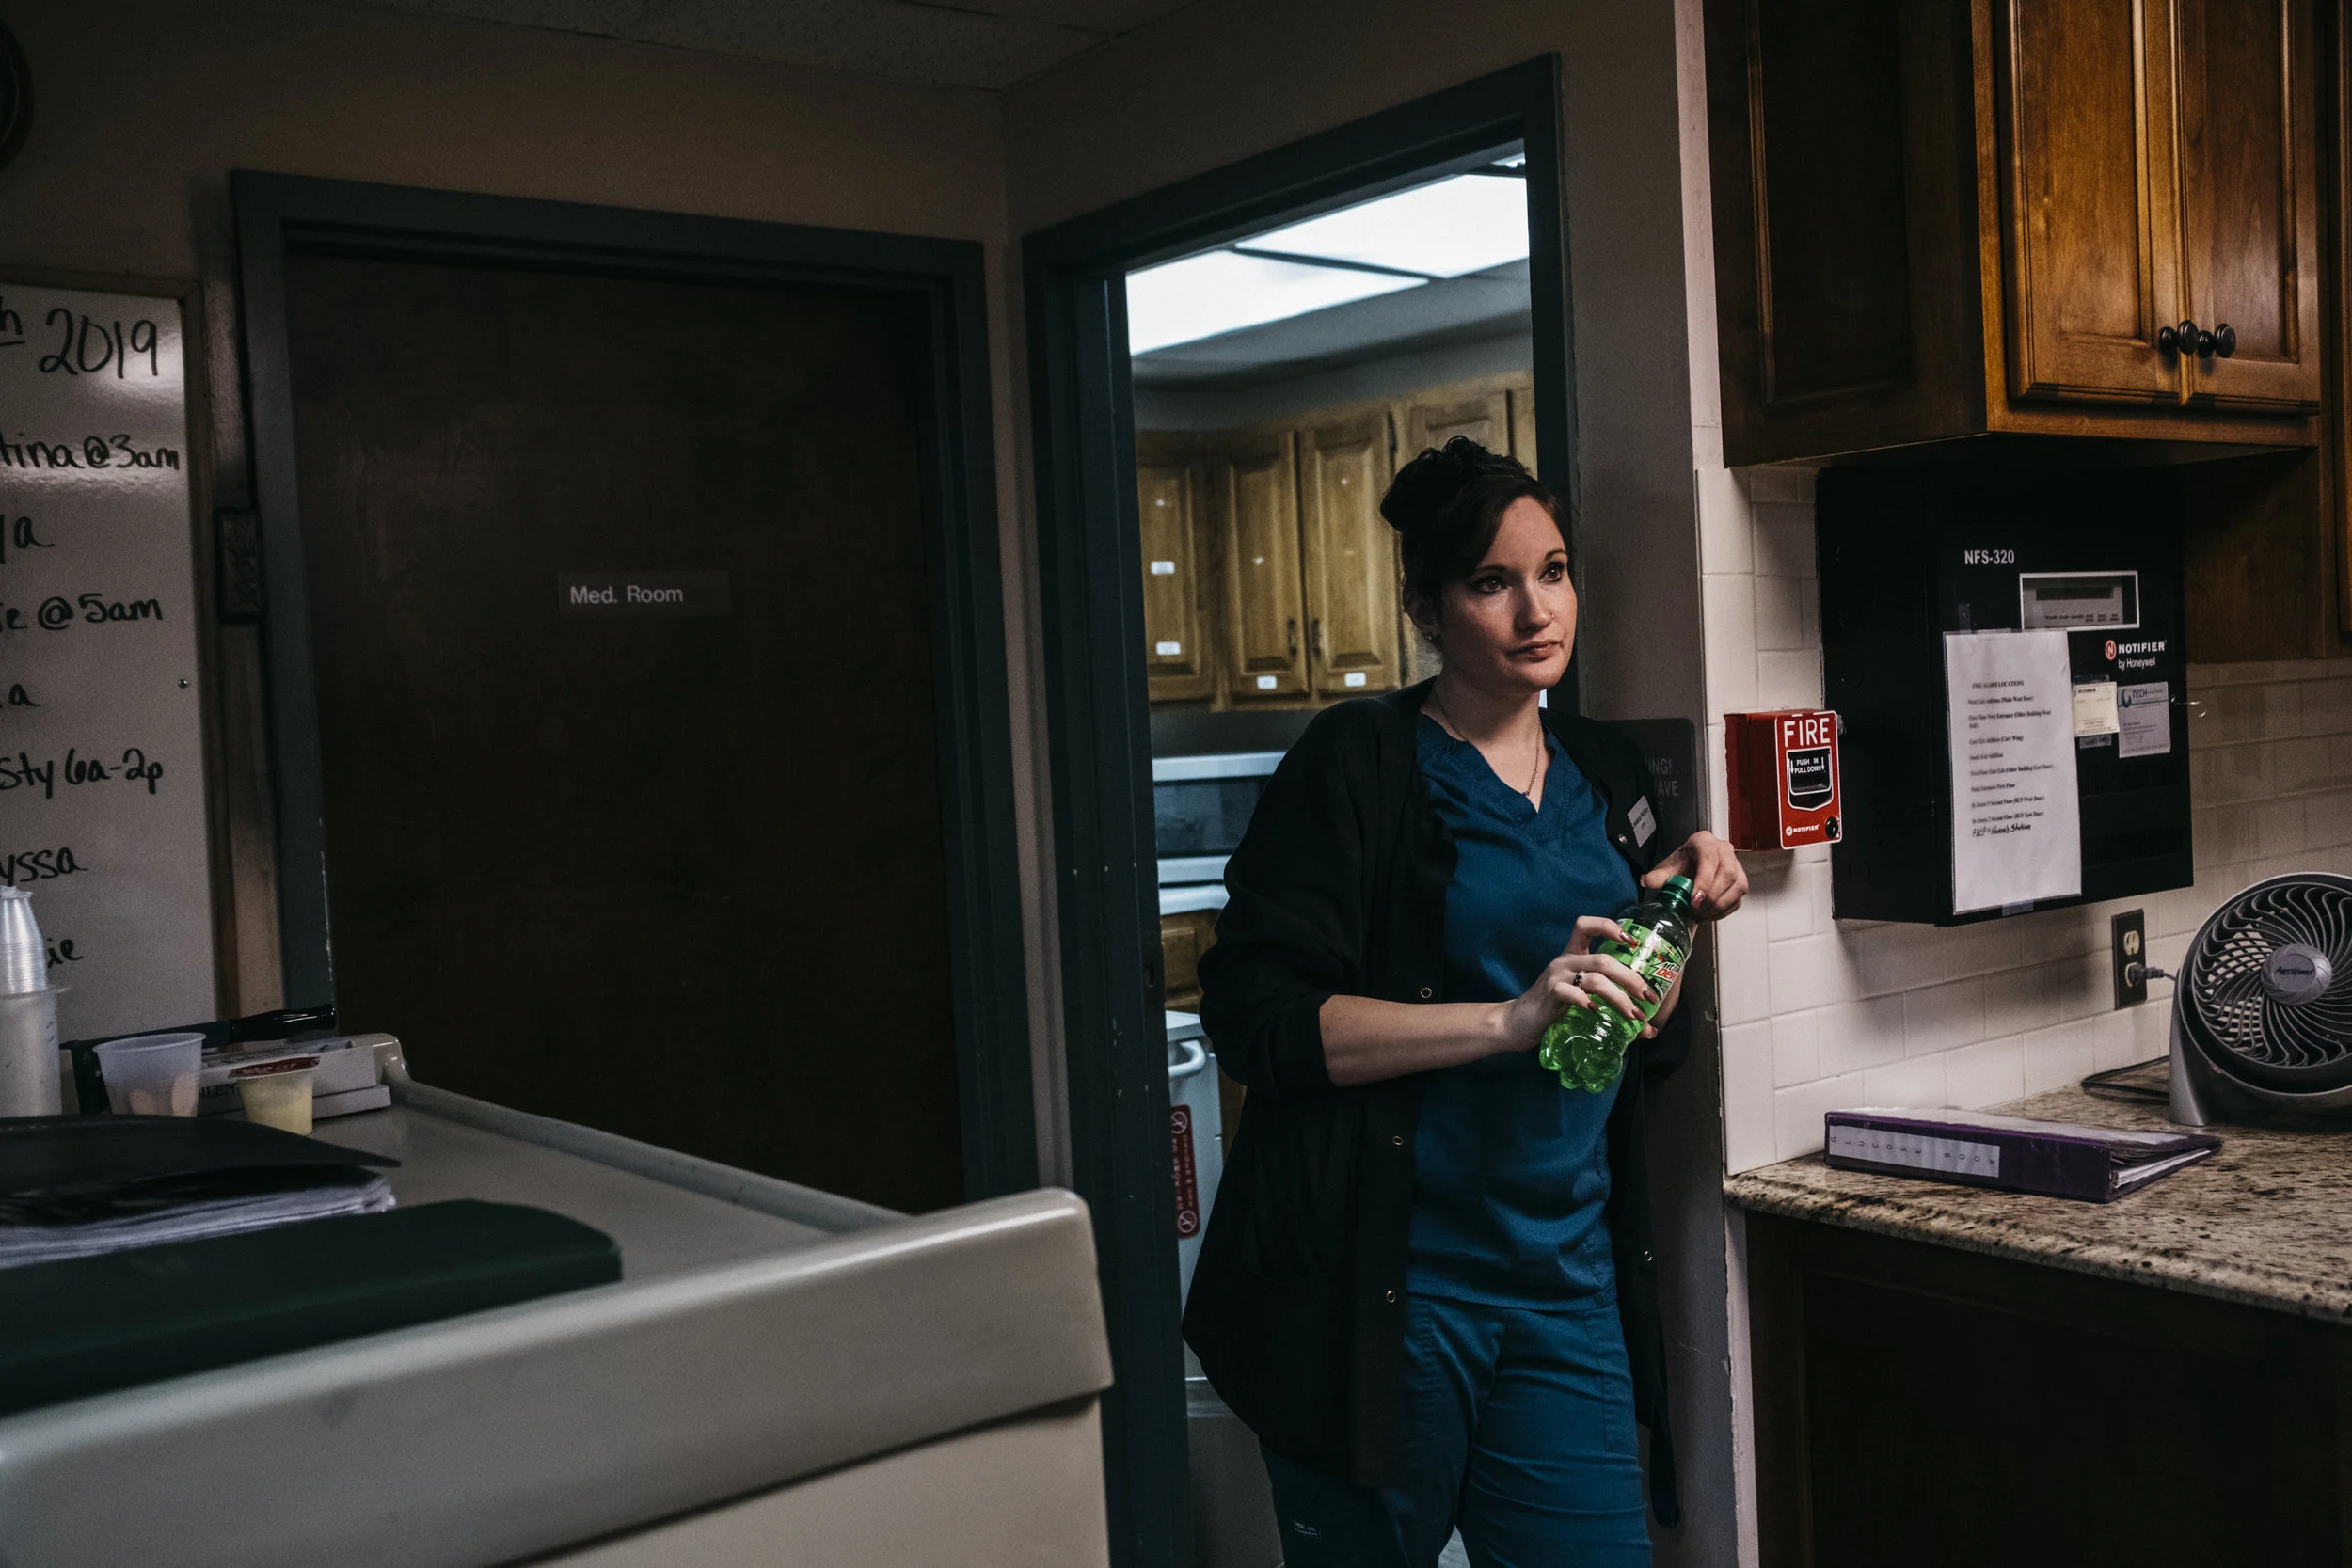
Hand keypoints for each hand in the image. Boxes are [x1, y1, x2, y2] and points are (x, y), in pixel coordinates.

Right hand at [1493, 916, 1655, 1051]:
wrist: (1518, 1022)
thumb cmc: (1554, 1008)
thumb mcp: (1581, 997)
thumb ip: (1608, 1003)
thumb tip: (1648, 1028)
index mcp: (1573, 954)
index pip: (1586, 926)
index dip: (1610, 927)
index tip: (1632, 942)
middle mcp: (1565, 961)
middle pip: (1603, 959)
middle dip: (1630, 977)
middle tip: (1648, 997)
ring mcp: (1556, 976)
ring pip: (1594, 978)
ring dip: (1619, 996)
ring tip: (1633, 1014)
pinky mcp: (1550, 994)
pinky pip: (1571, 993)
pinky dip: (1586, 1001)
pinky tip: (1596, 1011)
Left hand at [1644, 830, 1747, 918]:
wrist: (1690, 867)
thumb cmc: (1681, 864)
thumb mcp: (1667, 868)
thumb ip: (1657, 876)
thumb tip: (1646, 881)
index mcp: (1705, 842)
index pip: (1710, 859)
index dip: (1704, 881)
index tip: (1694, 900)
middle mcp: (1724, 850)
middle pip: (1728, 874)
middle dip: (1711, 897)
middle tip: (1695, 911)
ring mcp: (1736, 865)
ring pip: (1738, 886)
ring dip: (1719, 906)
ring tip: (1700, 915)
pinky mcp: (1740, 881)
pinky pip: (1738, 898)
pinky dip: (1723, 911)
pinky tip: (1708, 915)